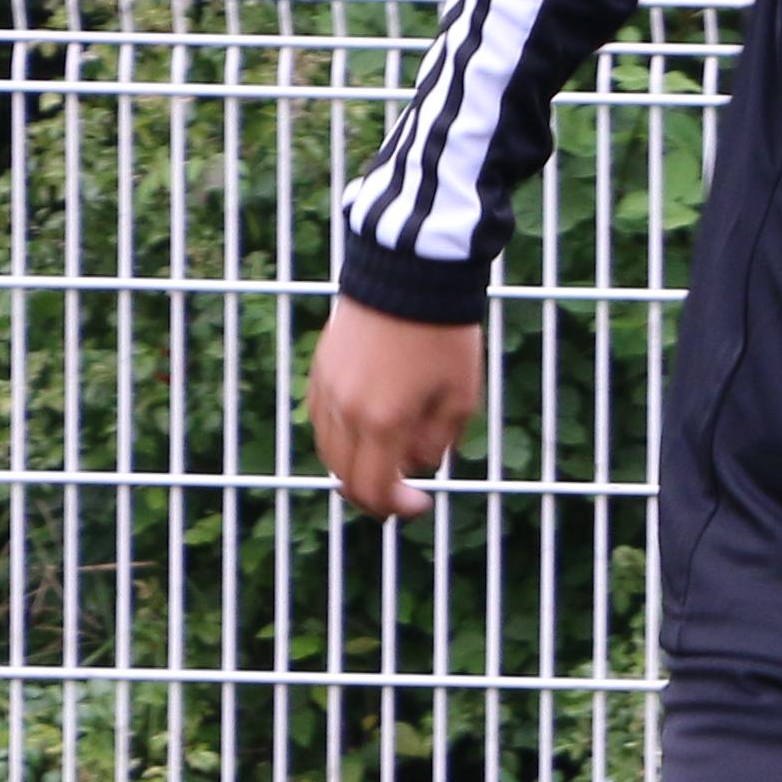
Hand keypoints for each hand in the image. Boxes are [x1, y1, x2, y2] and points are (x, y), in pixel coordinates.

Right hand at [310, 296, 487, 518]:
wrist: (410, 273)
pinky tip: (369, 426)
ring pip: (330, 450)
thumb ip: (438, 442)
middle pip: (346, 476)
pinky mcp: (320, 368)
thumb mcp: (461, 397)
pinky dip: (341, 436)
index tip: (421, 504)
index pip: (374, 490)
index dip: (397, 508)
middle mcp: (345, 410)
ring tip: (391, 455)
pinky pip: (322, 419)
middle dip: (376, 492)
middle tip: (404, 490)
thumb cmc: (444, 334)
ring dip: (356, 464)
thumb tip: (418, 465)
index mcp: (382, 422)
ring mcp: (327, 388)